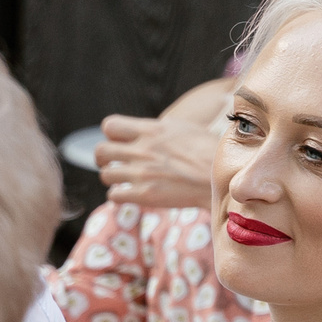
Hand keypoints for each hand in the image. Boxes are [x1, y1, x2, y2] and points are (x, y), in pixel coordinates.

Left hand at [96, 113, 217, 210]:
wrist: (221, 177)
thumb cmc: (207, 152)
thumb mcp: (182, 129)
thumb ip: (157, 130)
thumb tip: (143, 130)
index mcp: (151, 130)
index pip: (110, 125)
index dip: (111, 135)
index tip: (121, 142)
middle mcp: (142, 149)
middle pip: (100, 151)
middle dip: (104, 159)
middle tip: (115, 163)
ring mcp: (141, 173)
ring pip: (105, 175)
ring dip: (114, 178)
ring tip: (129, 179)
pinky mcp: (144, 194)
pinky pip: (114, 195)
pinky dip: (121, 195)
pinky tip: (134, 193)